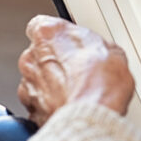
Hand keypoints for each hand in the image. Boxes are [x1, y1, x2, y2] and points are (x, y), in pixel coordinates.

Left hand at [17, 15, 132, 125]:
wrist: (92, 115)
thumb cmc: (100, 83)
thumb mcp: (112, 51)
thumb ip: (94, 46)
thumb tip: (102, 52)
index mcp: (48, 34)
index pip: (42, 25)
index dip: (59, 36)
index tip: (71, 42)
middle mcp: (31, 57)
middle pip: (39, 54)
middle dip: (56, 62)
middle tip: (80, 69)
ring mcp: (28, 85)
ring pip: (38, 81)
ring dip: (53, 85)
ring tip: (77, 91)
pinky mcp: (31, 110)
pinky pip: (40, 104)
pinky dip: (51, 105)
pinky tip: (71, 105)